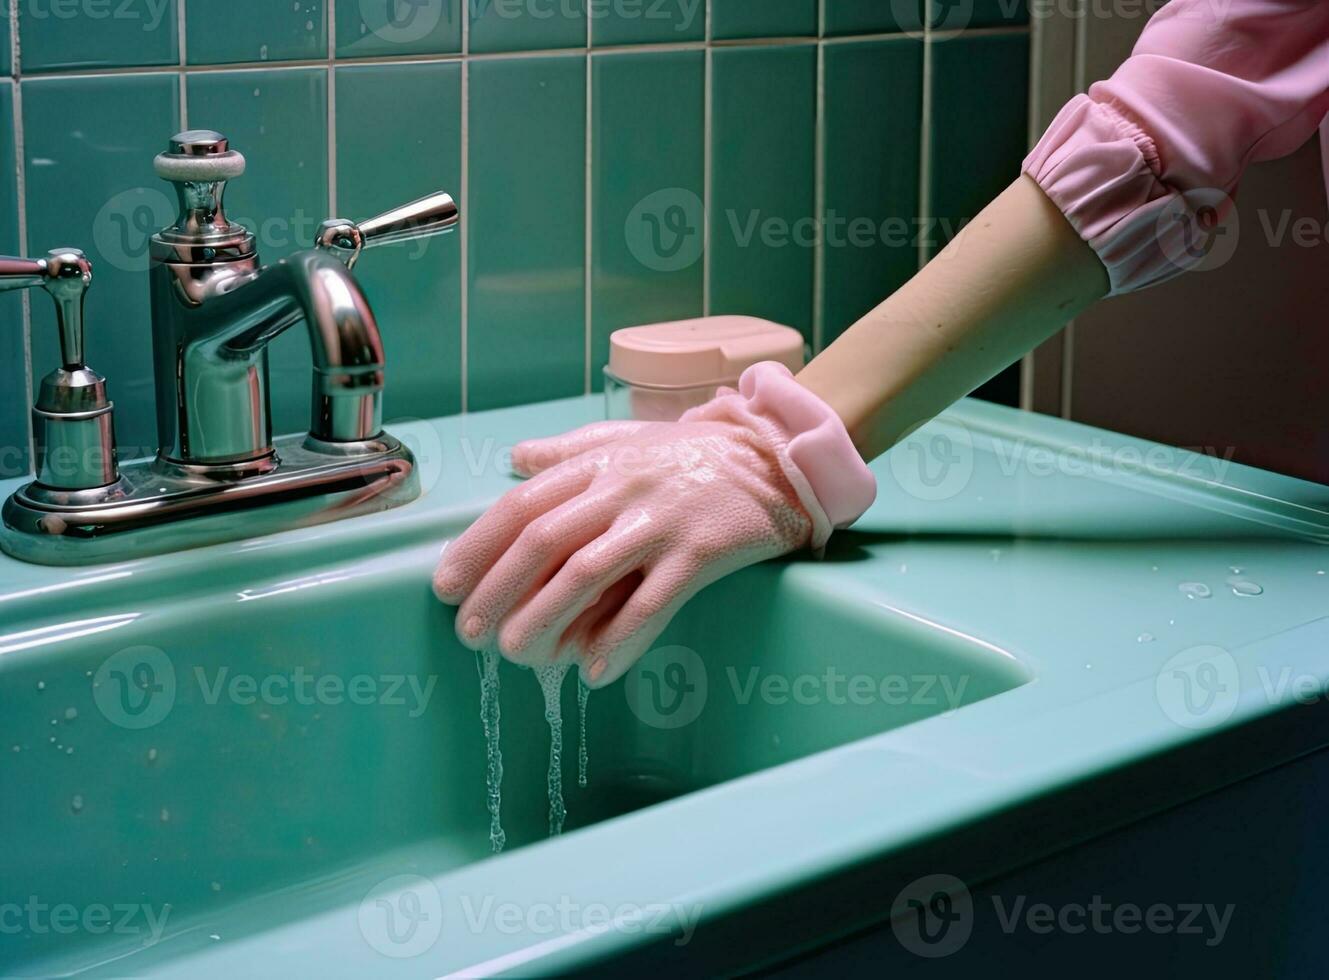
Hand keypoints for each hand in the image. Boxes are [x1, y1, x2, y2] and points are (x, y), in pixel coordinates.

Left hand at [432, 363, 874, 687]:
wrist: (775, 458)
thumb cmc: (694, 454)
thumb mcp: (626, 439)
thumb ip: (567, 452)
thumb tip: (515, 459)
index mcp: (596, 464)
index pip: (521, 505)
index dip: (478, 547)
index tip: (445, 586)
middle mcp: (621, 488)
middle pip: (543, 541)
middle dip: (497, 590)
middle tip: (470, 633)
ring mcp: (660, 520)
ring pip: (587, 574)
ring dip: (545, 618)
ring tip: (517, 657)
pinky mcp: (701, 552)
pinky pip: (653, 602)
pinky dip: (620, 639)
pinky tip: (594, 671)